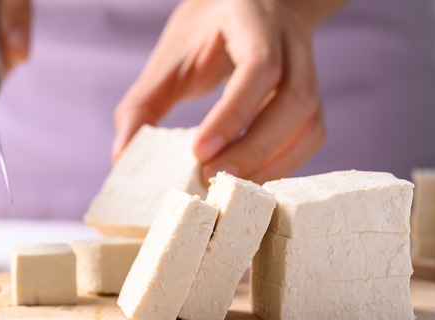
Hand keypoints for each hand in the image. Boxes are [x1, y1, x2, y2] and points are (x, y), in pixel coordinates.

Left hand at [113, 0, 340, 183]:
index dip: (233, 113)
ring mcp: (309, 71)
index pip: (259, 67)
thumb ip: (143, 103)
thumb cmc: (205, 34)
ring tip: (231, 186)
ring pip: (310, 123)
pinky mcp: (312, 100)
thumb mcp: (170, 56)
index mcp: (254, 21)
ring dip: (273, 163)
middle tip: (212, 176)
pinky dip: (285, 164)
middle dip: (254, 147)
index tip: (199, 150)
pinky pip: (311, 137)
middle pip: (295, 99)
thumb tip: (122, 157)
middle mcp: (292, 43)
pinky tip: (252, 178)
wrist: (248, 9)